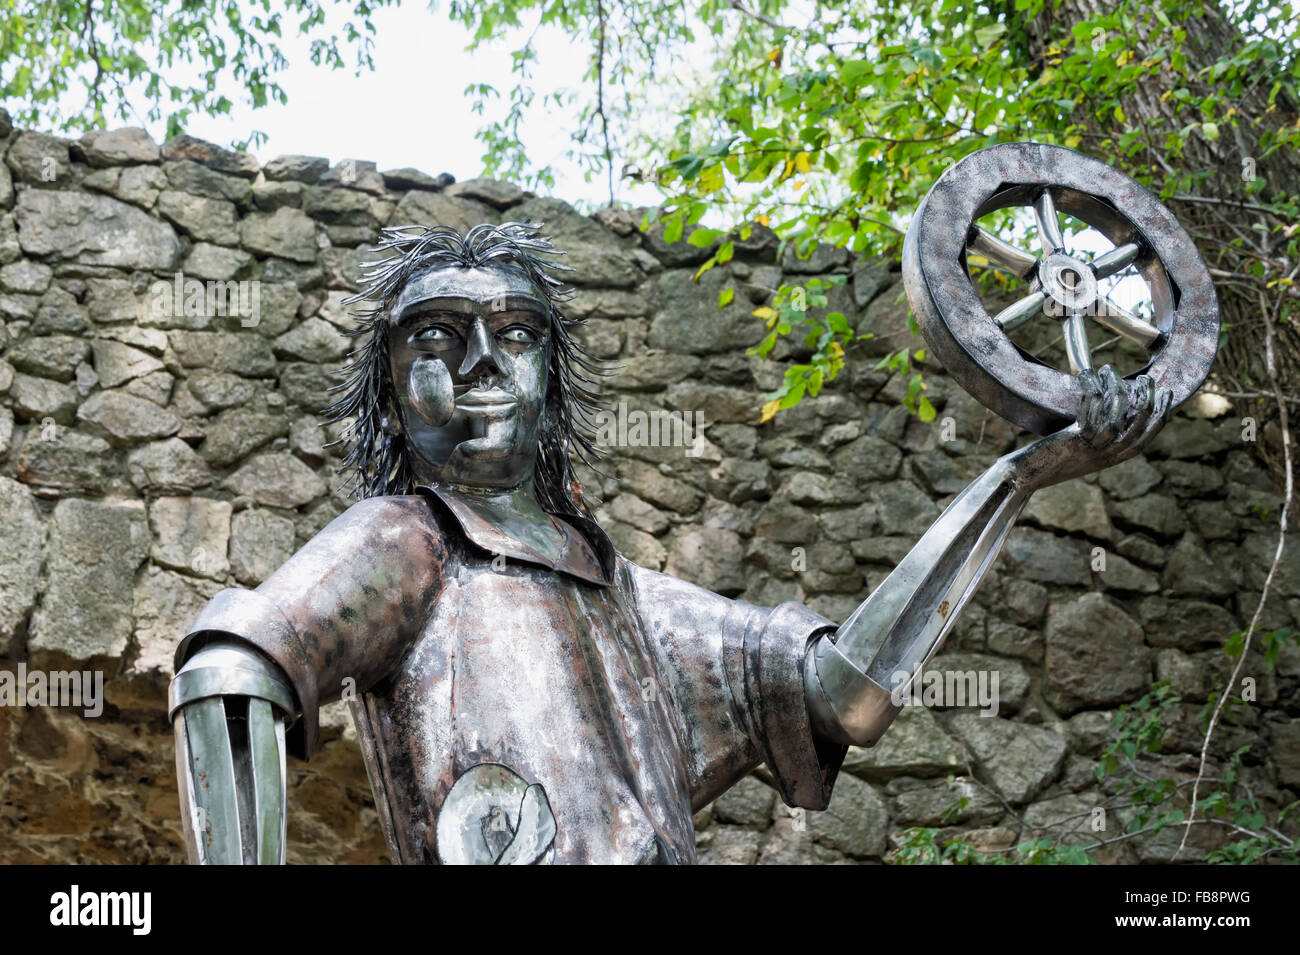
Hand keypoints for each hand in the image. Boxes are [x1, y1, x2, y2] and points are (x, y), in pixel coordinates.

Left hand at [1009, 365, 1172, 490]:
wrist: (1031, 473)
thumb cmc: (1059, 457)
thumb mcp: (1091, 447)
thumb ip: (1108, 431)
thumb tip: (1122, 402)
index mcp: (1118, 456)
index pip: (1150, 432)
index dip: (1162, 410)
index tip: (1166, 390)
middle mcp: (1112, 453)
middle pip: (1140, 419)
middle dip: (1146, 394)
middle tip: (1143, 376)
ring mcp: (1096, 447)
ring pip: (1117, 409)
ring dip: (1115, 385)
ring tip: (1109, 370)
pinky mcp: (1078, 439)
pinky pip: (1092, 406)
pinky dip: (1091, 387)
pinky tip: (1087, 375)